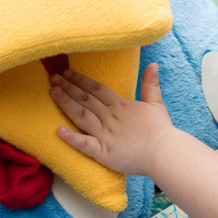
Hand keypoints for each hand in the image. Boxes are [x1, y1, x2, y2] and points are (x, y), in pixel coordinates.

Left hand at [49, 63, 173, 176]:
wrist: (165, 153)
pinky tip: (58, 130)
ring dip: (66, 103)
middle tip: (52, 78)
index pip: (96, 88)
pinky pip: (85, 144)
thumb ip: (150, 84)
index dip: (80, 80)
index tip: (67, 73)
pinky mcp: (104, 152)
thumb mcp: (155, 103)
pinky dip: (71, 138)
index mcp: (120, 105)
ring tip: (52, 93)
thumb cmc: (160, 130)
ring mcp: (105, 134)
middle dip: (68, 87)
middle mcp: (110, 117)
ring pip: (81, 115)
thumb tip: (153, 64)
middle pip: (85, 99)